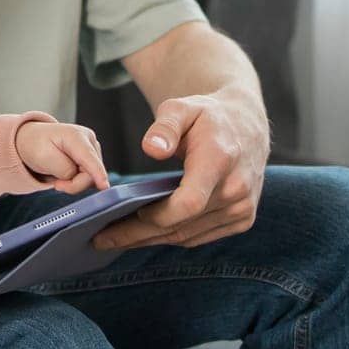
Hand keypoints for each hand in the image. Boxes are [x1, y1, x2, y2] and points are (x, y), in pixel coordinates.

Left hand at [15, 121, 109, 193]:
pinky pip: (89, 178)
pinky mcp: (91, 158)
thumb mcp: (43, 157)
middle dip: (74, 183)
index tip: (105, 187)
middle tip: (57, 183)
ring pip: (91, 178)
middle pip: (91, 173)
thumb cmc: (36, 145)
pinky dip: (76, 180)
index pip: (89, 158)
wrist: (33, 140)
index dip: (98, 174)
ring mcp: (92, 148)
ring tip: (59, 175)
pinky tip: (66, 174)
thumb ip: (63, 169)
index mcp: (75, 135)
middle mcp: (88, 139)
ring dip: (74, 182)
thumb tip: (76, 175)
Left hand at [93, 92, 266, 250]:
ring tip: (114, 238)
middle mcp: (236, 190)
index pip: (188, 202)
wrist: (247, 126)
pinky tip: (144, 235)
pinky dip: (171, 237)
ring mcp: (242, 209)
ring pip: (188, 236)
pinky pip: (199, 236)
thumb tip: (151, 149)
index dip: (156, 215)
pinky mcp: (243, 219)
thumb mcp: (183, 107)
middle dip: (137, 235)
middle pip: (181, 226)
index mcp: (220, 161)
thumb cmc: (208, 115)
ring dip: (150, 240)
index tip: (125, 215)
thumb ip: (165, 126)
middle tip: (100, 238)